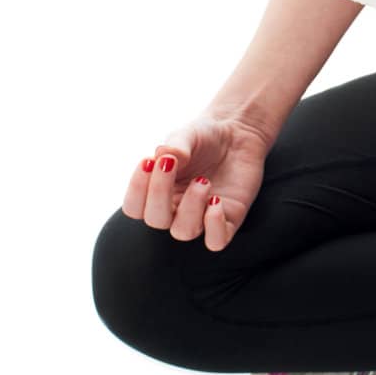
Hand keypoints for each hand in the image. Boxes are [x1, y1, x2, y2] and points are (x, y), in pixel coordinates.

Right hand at [121, 110, 269, 252]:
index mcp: (159, 192)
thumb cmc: (206, 137)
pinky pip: (216, 241)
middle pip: (156, 220)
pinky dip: (214, 227)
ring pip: (184, 231)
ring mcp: (202, 216)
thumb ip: (175, 146)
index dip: (136, 189)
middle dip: (159, 192)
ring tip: (202, 181)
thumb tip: (163, 155)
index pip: (135, 208)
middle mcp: (176, 209)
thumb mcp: (187, 136)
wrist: (239, 133)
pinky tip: (216, 201)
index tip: (147, 160)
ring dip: (189, 207)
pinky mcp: (229, 219)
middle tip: (171, 163)